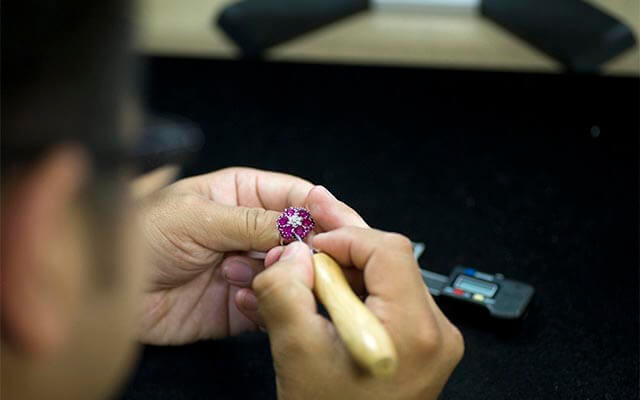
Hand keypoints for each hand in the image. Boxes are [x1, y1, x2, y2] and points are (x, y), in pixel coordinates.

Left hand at [136, 167, 366, 343]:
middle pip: (303, 237)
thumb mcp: (197, 217)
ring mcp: (249, 267)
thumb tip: (303, 224)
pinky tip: (235, 300)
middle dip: (307, 249)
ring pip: (292, 272)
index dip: (324, 208)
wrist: (108, 290)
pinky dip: (264, 305)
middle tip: (304, 261)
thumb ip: (252, 221)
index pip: (297, 196)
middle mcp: (252, 230)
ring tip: (238, 276)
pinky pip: (272, 305)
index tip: (342, 225)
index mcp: (243, 194)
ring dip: (278, 277)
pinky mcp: (242, 304)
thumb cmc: (143, 234)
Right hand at [252, 228, 463, 399]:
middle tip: (305, 253)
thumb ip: (285, 291)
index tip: (311, 247)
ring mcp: (433, 340)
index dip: (345, 237)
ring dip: (344, 275)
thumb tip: (291, 253)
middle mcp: (436, 332)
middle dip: (341, 256)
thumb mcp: (295, 352)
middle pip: (389, 261)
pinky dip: (355, 294)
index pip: (388, 249)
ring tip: (308, 286)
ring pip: (387, 279)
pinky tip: (324, 302)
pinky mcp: (422, 346)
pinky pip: (389, 301)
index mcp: (413, 329)